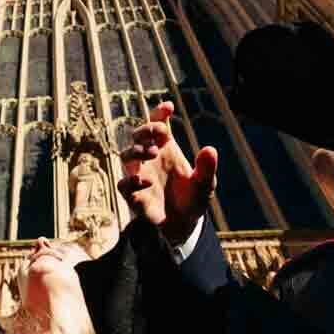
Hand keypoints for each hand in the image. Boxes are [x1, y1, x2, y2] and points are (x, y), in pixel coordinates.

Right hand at [117, 101, 216, 245]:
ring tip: (151, 154)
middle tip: (156, 139)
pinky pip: (123, 185)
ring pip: (125, 156)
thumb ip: (206, 167)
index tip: (169, 107)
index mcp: (167, 150)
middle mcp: (151, 160)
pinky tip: (148, 182)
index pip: (158, 126)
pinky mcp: (134, 196)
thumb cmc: (194, 199)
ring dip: (135, 152)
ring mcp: (140, 176)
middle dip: (143, 131)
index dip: (159, 114)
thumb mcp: (205, 183)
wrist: (185, 225)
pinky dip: (131, 181)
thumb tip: (210, 149)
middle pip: (137, 136)